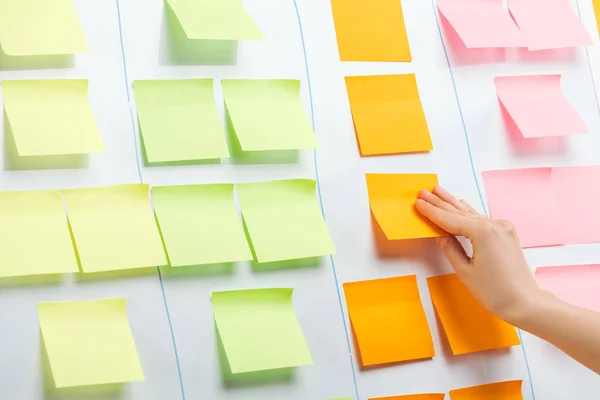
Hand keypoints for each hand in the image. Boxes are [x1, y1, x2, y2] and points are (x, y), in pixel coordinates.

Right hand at [415, 186, 541, 324]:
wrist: (525, 303)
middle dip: (440, 202)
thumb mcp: (465, 272)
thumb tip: (441, 236)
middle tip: (424, 192)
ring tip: (439, 192)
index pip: (450, 219)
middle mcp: (494, 225)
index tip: (418, 202)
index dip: (432, 212)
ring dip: (453, 203)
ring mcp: (503, 228)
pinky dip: (468, 212)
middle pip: (460, 212)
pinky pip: (482, 219)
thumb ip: (451, 250)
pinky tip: (461, 204)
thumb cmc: (495, 292)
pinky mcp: (507, 234)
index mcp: (483, 232)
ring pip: (471, 213)